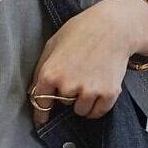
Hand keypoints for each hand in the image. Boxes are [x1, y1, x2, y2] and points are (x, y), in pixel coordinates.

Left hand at [28, 0, 147, 127]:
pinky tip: (99, 90)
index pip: (41, 103)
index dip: (41, 113)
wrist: (115, 26)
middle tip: (79, 74)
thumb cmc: (82, 31)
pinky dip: (98, 106)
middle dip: (69, 94)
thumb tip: (33, 91)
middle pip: (64, 104)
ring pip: (81, 111)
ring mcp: (89, 91)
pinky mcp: (108, 94)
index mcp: (51, 73)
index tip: (42, 121)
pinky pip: (97, 112)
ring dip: (83, 102)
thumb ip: (41, 69)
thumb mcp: (53, 44)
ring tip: (90, 80)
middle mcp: (68, 86)